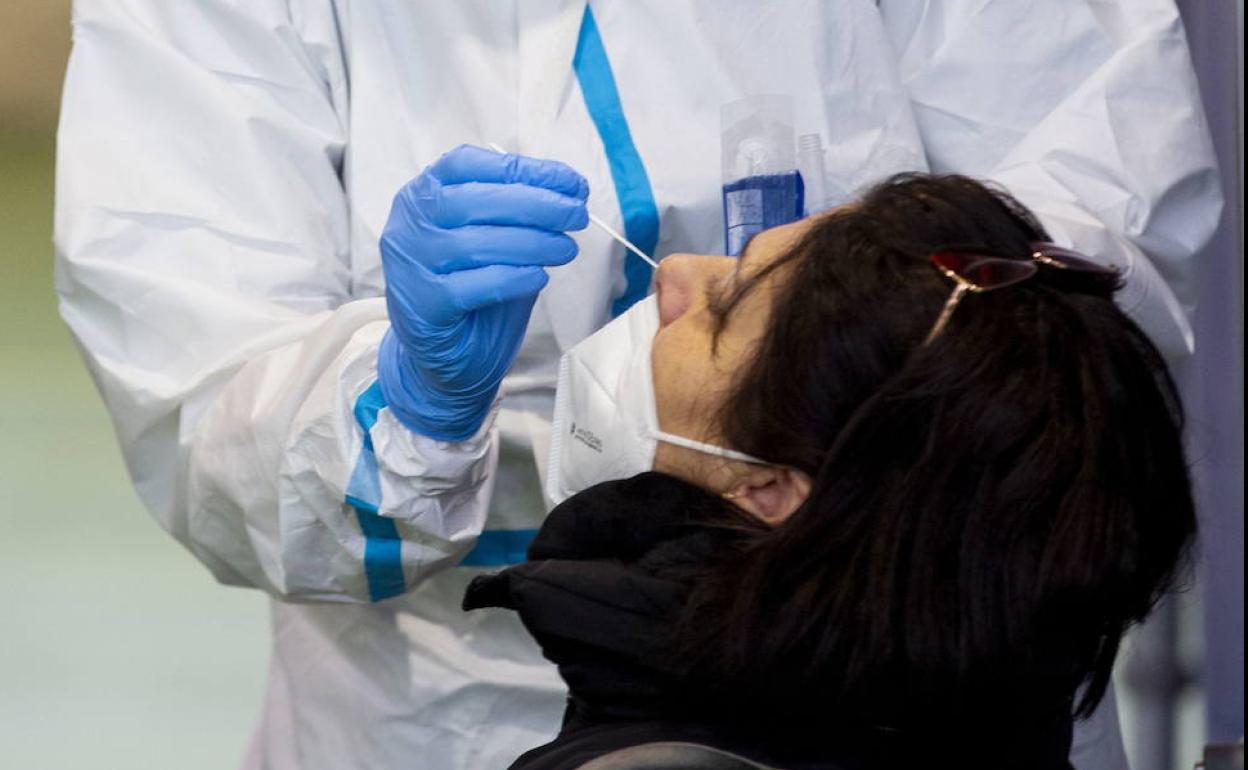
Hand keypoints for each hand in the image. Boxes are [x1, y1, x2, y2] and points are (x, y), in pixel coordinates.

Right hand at [378, 144, 588, 439]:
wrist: (444, 356)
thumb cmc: (473, 288)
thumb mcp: (496, 238)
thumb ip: (519, 211)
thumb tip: (571, 188)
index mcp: (424, 194)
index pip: (468, 164)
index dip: (524, 169)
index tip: (572, 183)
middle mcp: (409, 223)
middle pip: (474, 199)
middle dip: (536, 204)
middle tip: (577, 216)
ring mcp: (410, 265)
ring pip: (475, 242)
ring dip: (532, 242)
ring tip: (566, 249)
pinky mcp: (423, 305)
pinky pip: (473, 286)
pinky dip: (512, 278)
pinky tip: (539, 277)